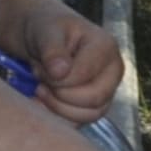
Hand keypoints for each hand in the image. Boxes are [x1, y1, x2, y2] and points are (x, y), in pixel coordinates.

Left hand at [9, 3, 127, 125]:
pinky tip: (44, 100)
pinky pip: (80, 122)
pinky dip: (58, 117)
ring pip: (89, 115)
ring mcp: (106, 89)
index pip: (84, 76)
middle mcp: (112, 70)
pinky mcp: (95, 105)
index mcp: (106, 46)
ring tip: (41, 87)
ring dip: (57, 107)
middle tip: (39, 80)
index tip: (38, 66)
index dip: (56, 79)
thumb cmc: (45, 28)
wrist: (39, 36)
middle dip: (59, 95)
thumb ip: (52, 50)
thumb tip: (61, 72)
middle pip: (94, 100)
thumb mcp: (44, 31)